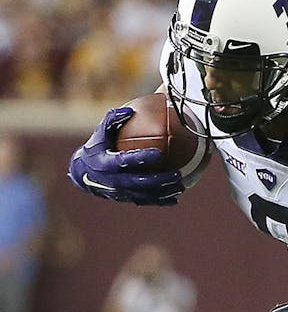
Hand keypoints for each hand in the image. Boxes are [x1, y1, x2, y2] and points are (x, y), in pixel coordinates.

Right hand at [68, 107, 184, 205]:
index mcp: (105, 163)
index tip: (159, 153)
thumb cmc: (97, 147)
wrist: (83, 172)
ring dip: (163, 192)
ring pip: (144, 195)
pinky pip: (144, 201)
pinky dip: (159, 201)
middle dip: (159, 180)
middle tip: (177, 174)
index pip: (125, 161)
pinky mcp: (125, 198)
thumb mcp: (100, 132)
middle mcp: (112, 180)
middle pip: (139, 182)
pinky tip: (175, 198)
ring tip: (181, 186)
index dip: (141, 158)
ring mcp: (119, 192)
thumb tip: (130, 110)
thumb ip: (113, 120)